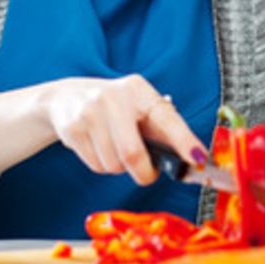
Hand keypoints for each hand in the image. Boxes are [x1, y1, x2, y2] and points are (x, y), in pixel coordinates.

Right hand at [42, 74, 207, 185]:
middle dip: (144, 173)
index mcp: (138, 90)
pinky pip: (96, 166)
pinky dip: (103, 166)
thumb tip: (191, 157)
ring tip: (116, 150)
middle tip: (148, 173)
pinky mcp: (73, 129)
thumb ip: (161, 128)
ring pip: (114, 165)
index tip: (198, 158)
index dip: (183, 140)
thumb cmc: (114, 106)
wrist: (66, 97)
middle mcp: (113, 99)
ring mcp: (89, 113)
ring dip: (120, 168)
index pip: (166, 118)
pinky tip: (99, 148)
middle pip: (133, 154)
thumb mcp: (139, 105)